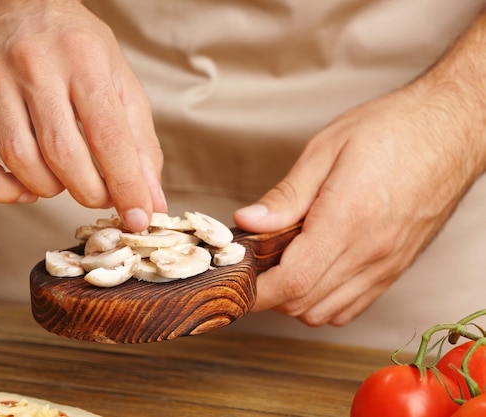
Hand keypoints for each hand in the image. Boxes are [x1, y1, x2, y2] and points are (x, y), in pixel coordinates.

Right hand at [0, 0, 165, 230]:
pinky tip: (26, 187)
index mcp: (83, 59)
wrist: (15, 3)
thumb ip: (140, 141)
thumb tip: (151, 200)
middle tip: (101, 196)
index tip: (138, 217)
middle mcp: (35, 67)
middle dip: (90, 191)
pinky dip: (1, 190)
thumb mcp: (119, 80)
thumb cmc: (75, 46)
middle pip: (63, 154)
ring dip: (50, 189)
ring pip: (20, 160)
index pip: (108, 136)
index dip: (126, 185)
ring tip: (66, 180)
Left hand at [234, 81, 485, 325]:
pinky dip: (324, 302)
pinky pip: (353, 306)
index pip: (293, 282)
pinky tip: (315, 271)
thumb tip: (249, 222)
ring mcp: (386, 265)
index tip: (235, 282)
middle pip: (304, 303)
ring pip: (326, 313)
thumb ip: (286, 195)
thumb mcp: (327, 149)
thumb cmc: (393, 131)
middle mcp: (370, 252)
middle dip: (269, 293)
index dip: (256, 291)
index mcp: (348, 220)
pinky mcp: (396, 268)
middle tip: (253, 264)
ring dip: (295, 299)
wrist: (451, 130)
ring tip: (282, 265)